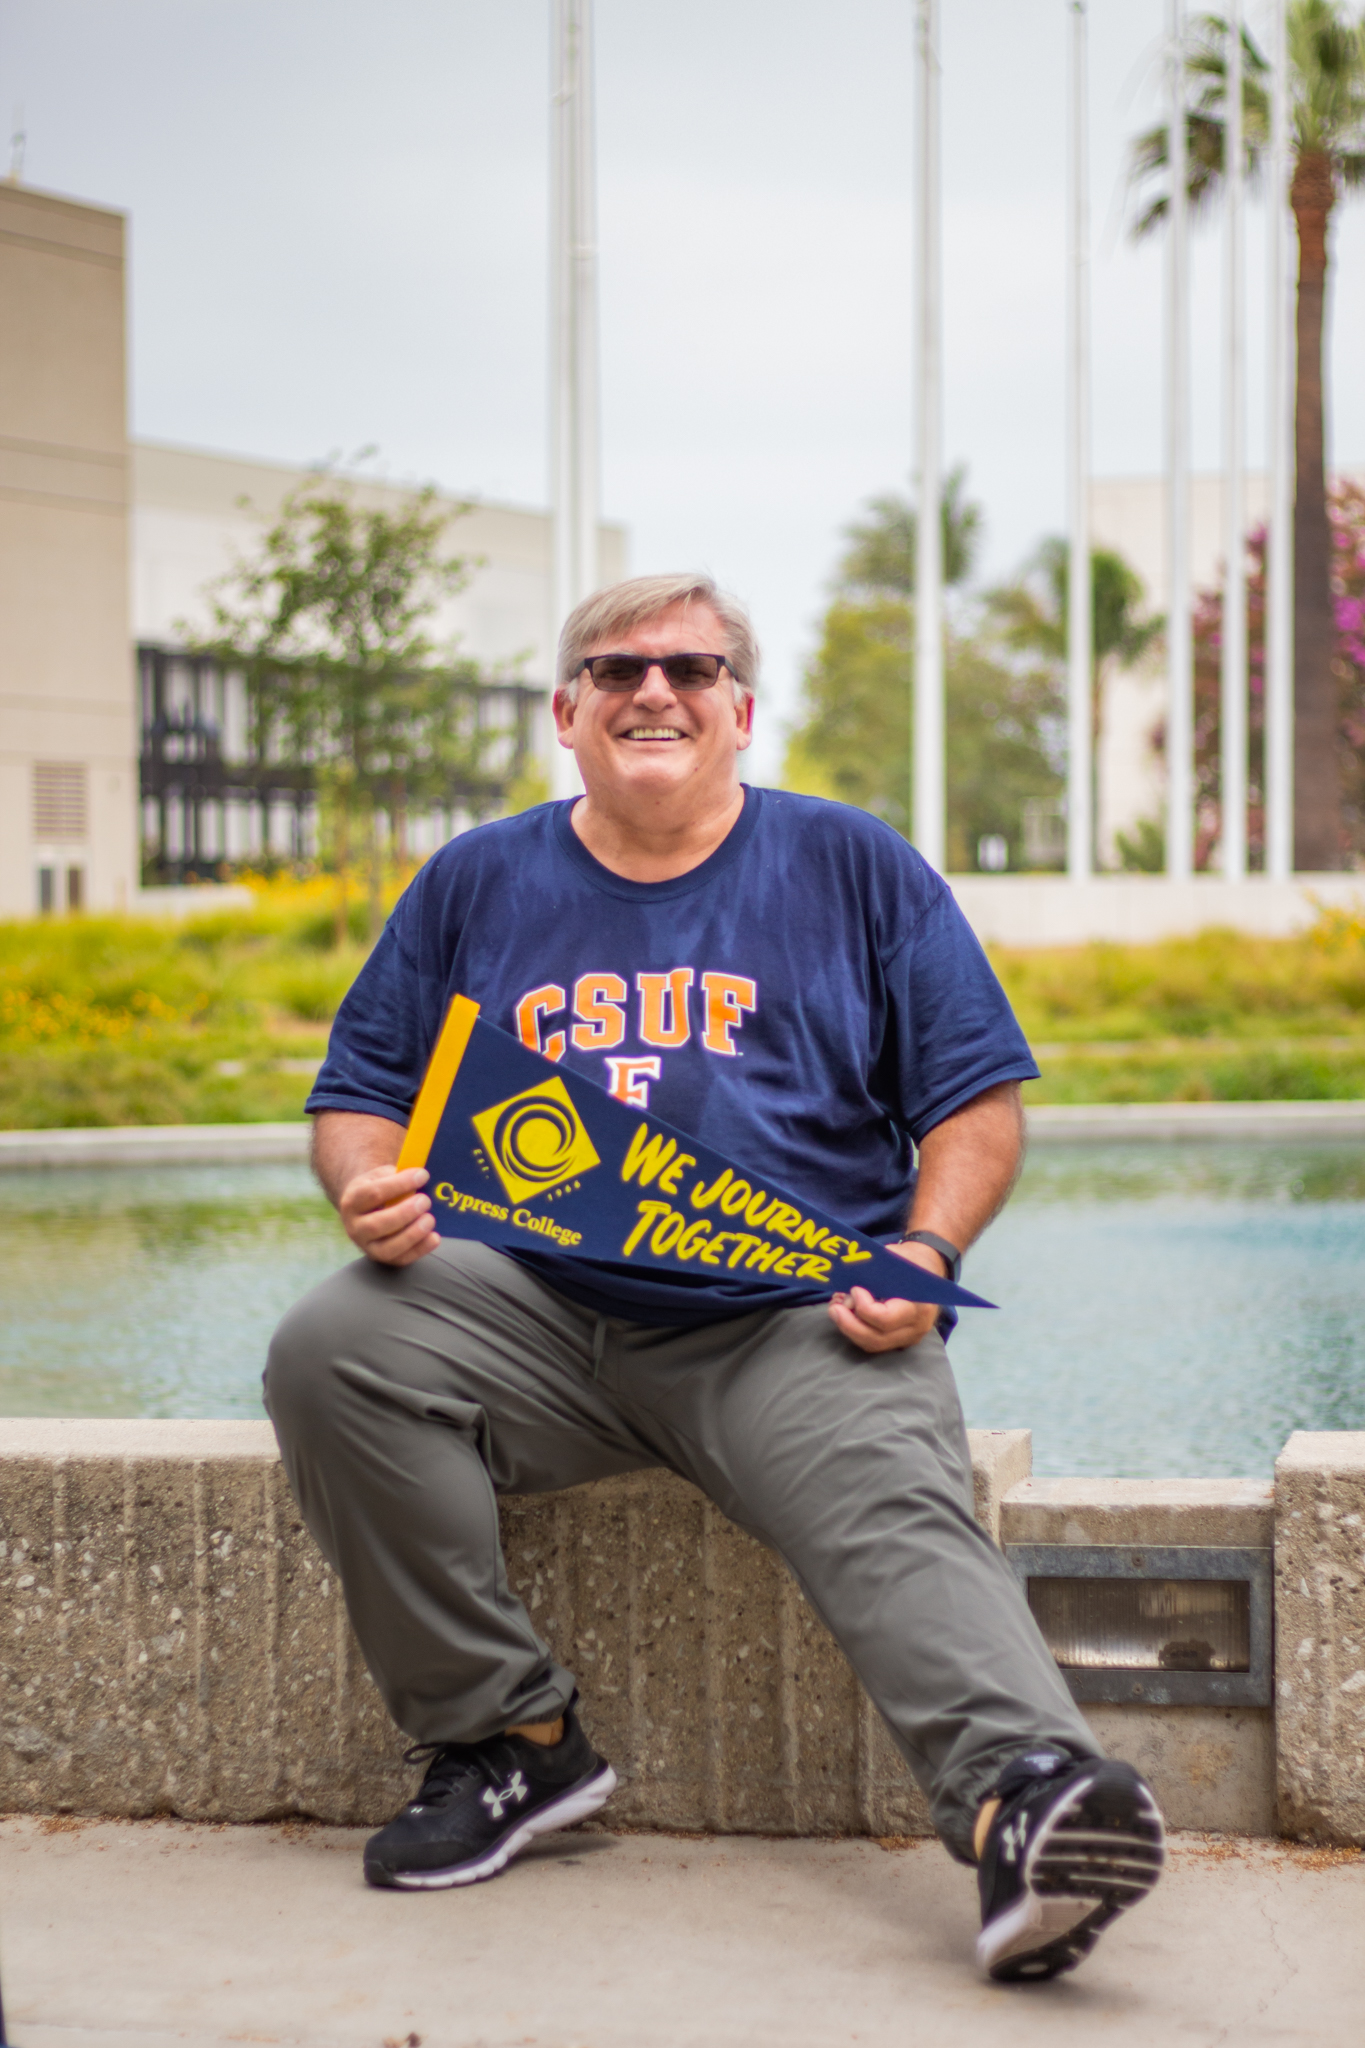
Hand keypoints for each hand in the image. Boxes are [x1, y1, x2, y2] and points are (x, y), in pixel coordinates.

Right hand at [339, 1164, 438, 1266]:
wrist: (367, 1209)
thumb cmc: (381, 1188)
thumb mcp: (382, 1176)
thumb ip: (398, 1174)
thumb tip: (422, 1174)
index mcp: (352, 1201)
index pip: (373, 1193)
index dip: (400, 1184)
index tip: (423, 1175)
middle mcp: (355, 1227)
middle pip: (377, 1225)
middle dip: (405, 1213)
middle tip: (425, 1201)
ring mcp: (367, 1246)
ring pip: (388, 1248)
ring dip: (412, 1234)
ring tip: (430, 1219)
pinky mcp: (383, 1258)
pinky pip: (401, 1259)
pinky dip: (420, 1249)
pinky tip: (434, 1237)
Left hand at [827, 1241, 944, 1353]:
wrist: (928, 1269)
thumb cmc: (911, 1261)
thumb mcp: (896, 1257)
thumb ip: (874, 1269)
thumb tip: (847, 1275)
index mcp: (919, 1306)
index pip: (885, 1319)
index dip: (863, 1307)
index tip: (855, 1289)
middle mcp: (915, 1328)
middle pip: (876, 1338)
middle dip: (849, 1324)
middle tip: (834, 1308)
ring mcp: (907, 1337)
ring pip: (872, 1344)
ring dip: (849, 1328)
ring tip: (836, 1309)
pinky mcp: (898, 1339)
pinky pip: (873, 1341)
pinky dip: (856, 1330)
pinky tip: (845, 1314)